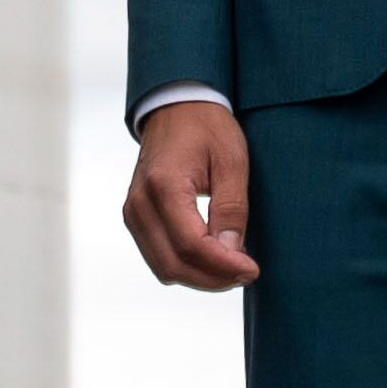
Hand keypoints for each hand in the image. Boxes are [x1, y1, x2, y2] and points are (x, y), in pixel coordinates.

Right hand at [124, 101, 257, 289]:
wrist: (175, 108)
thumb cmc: (206, 128)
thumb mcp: (231, 161)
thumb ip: (231, 209)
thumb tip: (233, 255)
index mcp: (163, 186)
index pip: (191, 244)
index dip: (223, 266)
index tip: (252, 269)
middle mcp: (140, 204)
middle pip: (174, 264)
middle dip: (213, 278)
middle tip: (247, 273)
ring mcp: (133, 213)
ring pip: (164, 268)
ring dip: (200, 276)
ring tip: (233, 267)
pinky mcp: (136, 219)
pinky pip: (159, 257)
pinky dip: (186, 266)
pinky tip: (213, 258)